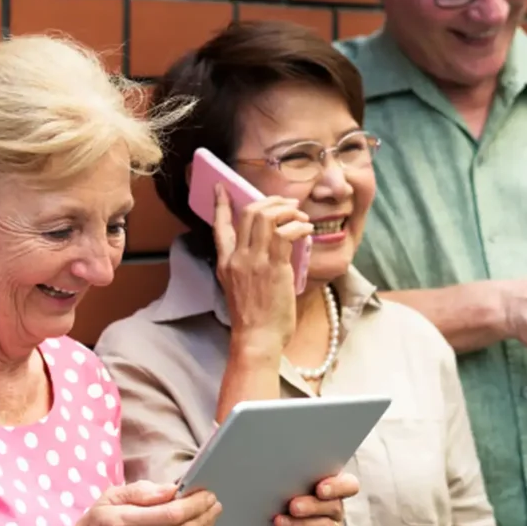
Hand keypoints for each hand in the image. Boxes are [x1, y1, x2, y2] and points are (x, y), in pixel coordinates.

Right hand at [210, 189, 311, 353]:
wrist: (256, 338)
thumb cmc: (253, 318)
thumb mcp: (238, 287)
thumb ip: (245, 265)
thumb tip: (268, 246)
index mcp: (226, 263)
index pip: (219, 226)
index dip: (220, 204)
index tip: (221, 187)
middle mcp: (237, 258)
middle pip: (249, 213)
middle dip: (270, 201)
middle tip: (287, 204)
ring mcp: (254, 261)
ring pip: (267, 217)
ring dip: (287, 210)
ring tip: (300, 216)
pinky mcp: (274, 267)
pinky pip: (286, 233)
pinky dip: (299, 226)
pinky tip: (307, 230)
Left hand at [227, 473, 357, 525]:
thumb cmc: (264, 513)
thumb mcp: (273, 495)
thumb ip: (284, 484)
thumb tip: (275, 474)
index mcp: (329, 489)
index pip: (348, 485)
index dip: (338, 486)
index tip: (320, 489)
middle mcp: (335, 511)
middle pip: (335, 505)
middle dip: (312, 505)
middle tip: (292, 506)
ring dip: (299, 524)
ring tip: (278, 522)